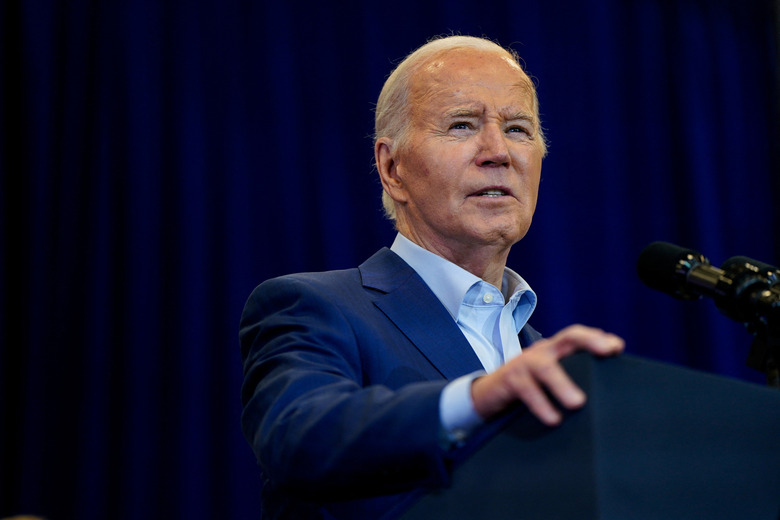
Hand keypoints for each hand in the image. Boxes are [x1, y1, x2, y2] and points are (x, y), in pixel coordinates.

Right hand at [470, 324, 623, 425]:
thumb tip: (604, 398)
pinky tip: (554, 420)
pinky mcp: (509, 379)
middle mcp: (542, 352)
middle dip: (588, 341)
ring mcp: (524, 363)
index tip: (617, 347)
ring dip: (562, 383)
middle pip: (567, 337)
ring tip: (578, 403)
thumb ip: (570, 380)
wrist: (487, 395)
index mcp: (554, 351)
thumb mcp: (548, 381)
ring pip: (546, 367)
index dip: (596, 338)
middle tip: (607, 352)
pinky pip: (527, 390)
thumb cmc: (526, 390)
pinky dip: (541, 405)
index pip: (577, 337)